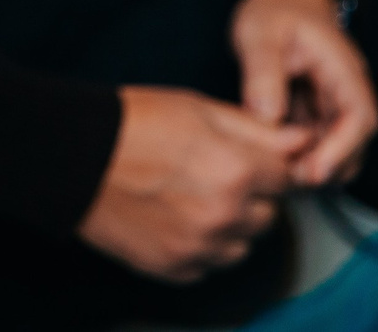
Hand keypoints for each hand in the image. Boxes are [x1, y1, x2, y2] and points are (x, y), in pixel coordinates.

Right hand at [77, 86, 309, 281]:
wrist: (73, 157)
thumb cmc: (135, 122)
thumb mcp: (200, 109)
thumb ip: (258, 130)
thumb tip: (303, 140)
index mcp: (237, 171)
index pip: (287, 178)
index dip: (269, 165)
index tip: (249, 157)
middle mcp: (225, 216)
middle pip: (268, 215)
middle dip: (252, 196)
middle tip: (213, 171)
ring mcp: (200, 247)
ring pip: (242, 244)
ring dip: (230, 225)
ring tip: (191, 195)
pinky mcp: (175, 268)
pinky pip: (209, 263)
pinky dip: (201, 245)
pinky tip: (174, 217)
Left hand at [230, 0, 377, 186]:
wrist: (280, 0)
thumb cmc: (275, 11)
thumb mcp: (260, 32)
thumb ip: (263, 71)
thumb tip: (267, 115)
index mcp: (342, 69)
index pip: (360, 117)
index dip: (342, 149)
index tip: (314, 171)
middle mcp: (345, 91)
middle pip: (355, 143)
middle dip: (328, 166)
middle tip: (288, 179)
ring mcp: (333, 104)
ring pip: (337, 149)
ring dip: (314, 165)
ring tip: (278, 172)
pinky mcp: (317, 113)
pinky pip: (316, 143)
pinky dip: (300, 155)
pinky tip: (273, 158)